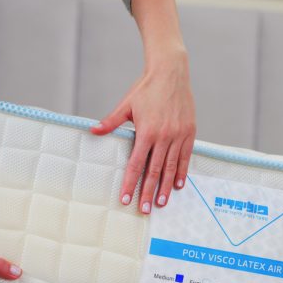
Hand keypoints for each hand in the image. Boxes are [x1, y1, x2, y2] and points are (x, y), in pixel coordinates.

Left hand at [91, 50, 194, 213]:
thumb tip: (93, 131)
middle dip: (148, 192)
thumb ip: (111, 122)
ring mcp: (178, 135)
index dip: (130, 184)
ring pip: (171, 167)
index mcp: (146, 132)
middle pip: (154, 171)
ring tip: (161, 203)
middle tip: (144, 210)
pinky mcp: (190, 132)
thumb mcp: (126, 105)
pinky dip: (181, 172)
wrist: (170, 72)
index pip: (136, 164)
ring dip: (165, 187)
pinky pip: (185, 157)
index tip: (126, 199)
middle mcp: (164, 136)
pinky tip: (177, 185)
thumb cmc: (146, 88)